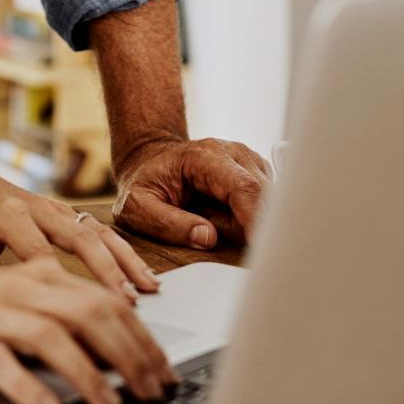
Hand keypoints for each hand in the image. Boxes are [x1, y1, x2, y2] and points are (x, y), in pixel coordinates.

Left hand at [0, 158, 160, 297]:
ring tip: (148, 287)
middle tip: (127, 298)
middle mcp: (40, 208)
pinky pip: (99, 231)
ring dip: (125, 259)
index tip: (77, 306)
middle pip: (80, 238)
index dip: (58, 276)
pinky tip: (141, 274)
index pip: (38, 248)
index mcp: (10, 213)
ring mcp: (57, 210)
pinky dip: (122, 252)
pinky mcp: (66, 214)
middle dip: (107, 269)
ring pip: (98, 233)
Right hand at [0, 256, 175, 403]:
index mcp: (38, 276)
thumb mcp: (14, 302)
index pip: (103, 299)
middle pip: (88, 313)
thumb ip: (60, 316)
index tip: (163, 368)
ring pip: (50, 336)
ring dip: (87, 374)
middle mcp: (17, 289)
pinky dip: (26, 386)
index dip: (139, 335)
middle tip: (152, 390)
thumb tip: (117, 350)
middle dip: (129, 354)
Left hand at [112, 136, 269, 249]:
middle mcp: (235, 154)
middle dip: (241, 226)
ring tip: (207, 214)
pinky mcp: (256, 174)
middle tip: (205, 223)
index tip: (261, 250)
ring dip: (240, 223)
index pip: (245, 188)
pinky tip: (220, 211)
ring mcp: (249, 162)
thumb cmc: (144, 179)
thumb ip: (168, 223)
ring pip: (265, 207)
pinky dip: (243, 219)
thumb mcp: (138, 206)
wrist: (150, 157)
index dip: (257, 220)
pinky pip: (262, 208)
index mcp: (206, 156)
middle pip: (261, 200)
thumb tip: (207, 238)